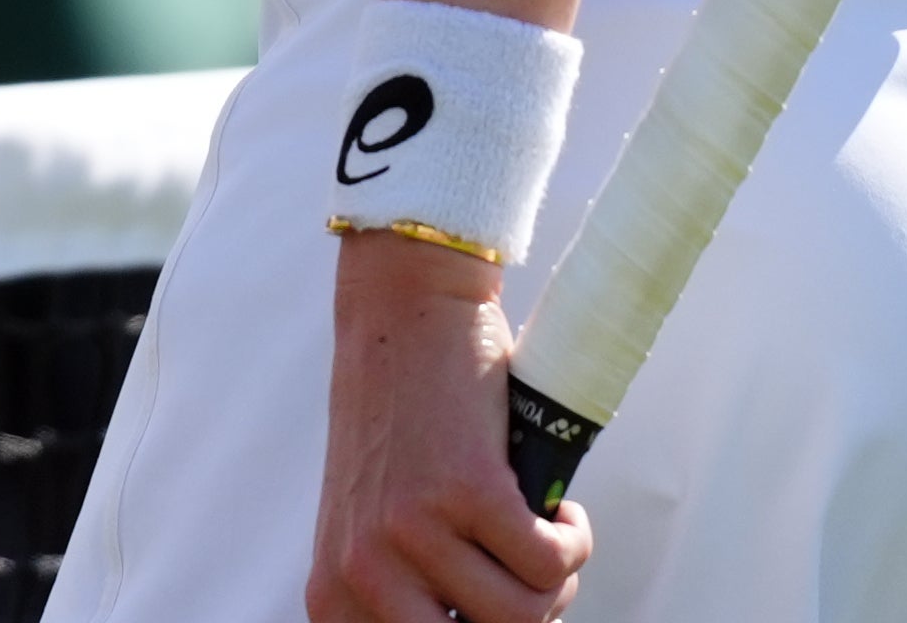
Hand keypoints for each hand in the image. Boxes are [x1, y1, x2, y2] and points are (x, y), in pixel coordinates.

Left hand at [307, 233, 588, 621]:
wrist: (405, 314)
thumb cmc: (400, 426)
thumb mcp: (373, 525)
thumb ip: (405, 593)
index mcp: (335, 594)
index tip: (493, 613)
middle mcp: (362, 572)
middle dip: (522, 617)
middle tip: (531, 574)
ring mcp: (411, 533)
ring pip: (525, 616)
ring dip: (554, 578)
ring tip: (541, 530)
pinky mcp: (468, 492)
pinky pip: (552, 564)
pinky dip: (572, 539)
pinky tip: (558, 506)